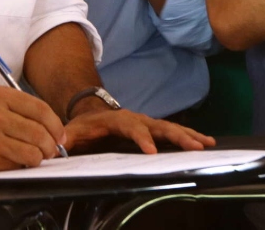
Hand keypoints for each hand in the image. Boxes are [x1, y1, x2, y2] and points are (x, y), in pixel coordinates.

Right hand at [0, 86, 66, 173]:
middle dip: (51, 145)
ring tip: (35, 157)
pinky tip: (18, 161)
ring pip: (32, 151)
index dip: (56, 125)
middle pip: (40, 132)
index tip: (60, 134)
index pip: (40, 109)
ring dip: (39, 158)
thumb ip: (18, 109)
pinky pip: (17, 164)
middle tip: (51, 150)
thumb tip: (50, 127)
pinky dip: (22, 165)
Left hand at [64, 108, 213, 153]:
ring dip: (189, 135)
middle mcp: (137, 119)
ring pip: (171, 128)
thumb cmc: (84, 125)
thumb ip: (66, 139)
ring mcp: (147, 123)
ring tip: (207, 143)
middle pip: (159, 126)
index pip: (132, 128)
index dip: (142, 139)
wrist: (92, 112)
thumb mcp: (73, 131)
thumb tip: (58, 147)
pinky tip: (205, 143)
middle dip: (177, 136)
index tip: (151, 152)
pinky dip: (190, 136)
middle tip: (194, 147)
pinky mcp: (154, 129)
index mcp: (118, 120)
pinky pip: (174, 132)